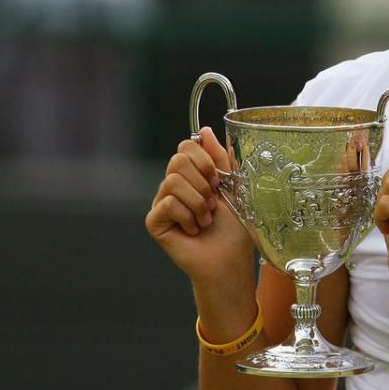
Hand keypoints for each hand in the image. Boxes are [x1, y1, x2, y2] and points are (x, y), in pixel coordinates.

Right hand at [145, 127, 253, 286]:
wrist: (230, 258)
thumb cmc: (234, 227)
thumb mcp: (232, 185)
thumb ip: (219, 157)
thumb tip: (205, 131)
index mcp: (192, 175)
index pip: (185, 146)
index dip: (204, 160)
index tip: (218, 180)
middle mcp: (173, 186)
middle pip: (177, 160)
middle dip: (203, 182)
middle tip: (213, 203)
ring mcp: (161, 203)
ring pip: (172, 181)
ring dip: (198, 202)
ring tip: (206, 218)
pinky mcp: (154, 221)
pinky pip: (167, 203)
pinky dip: (188, 216)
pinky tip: (194, 230)